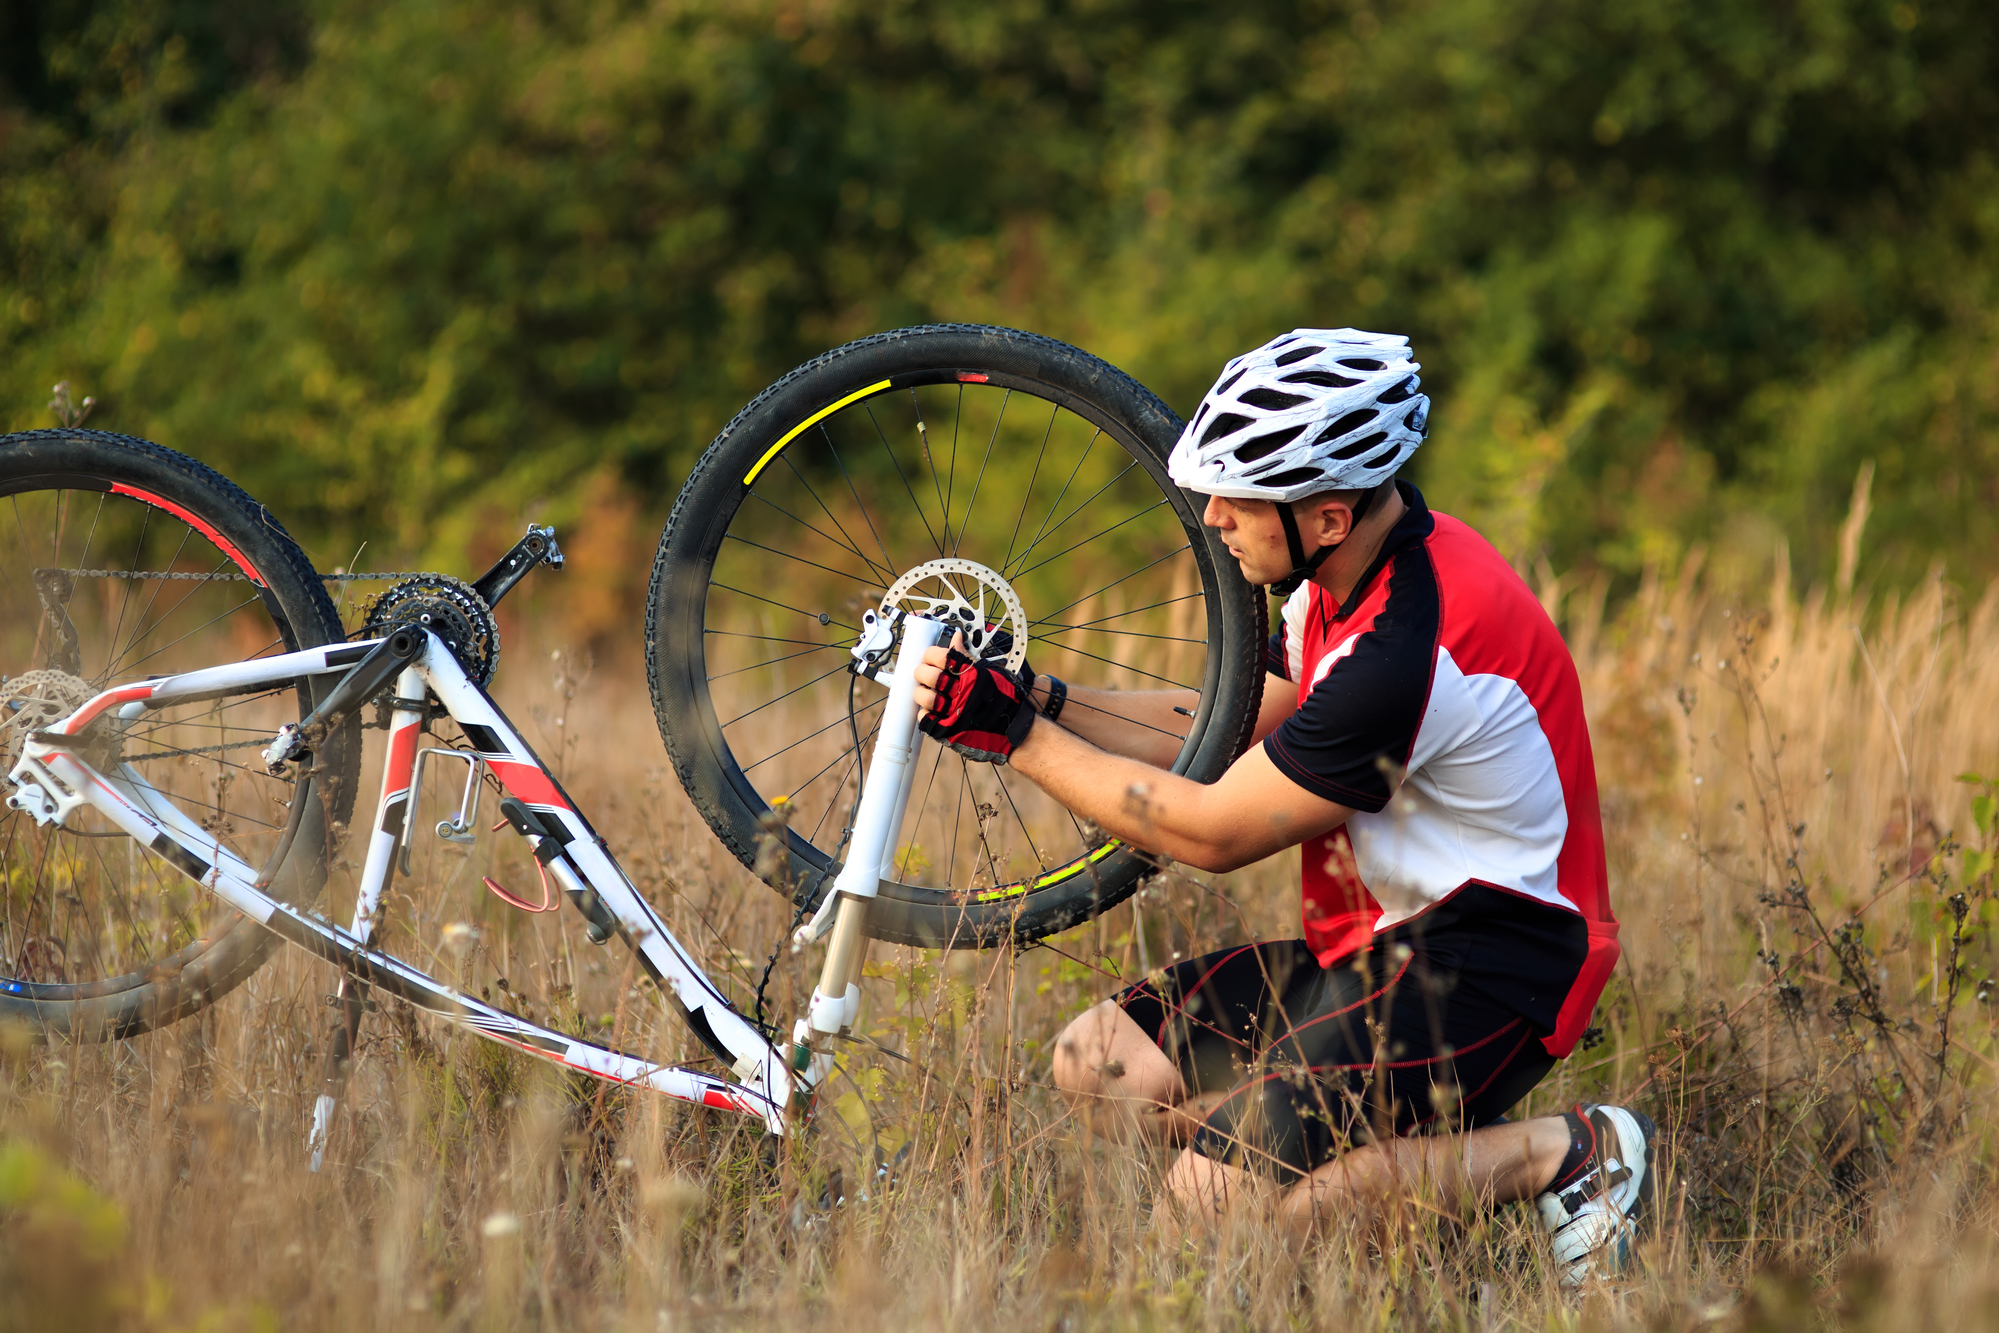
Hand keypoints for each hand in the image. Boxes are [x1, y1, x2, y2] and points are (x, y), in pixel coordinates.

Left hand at [913, 637, 1035, 763]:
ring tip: (931, 694)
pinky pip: (925, 717)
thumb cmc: (1004, 700)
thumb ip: (967, 656)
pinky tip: (934, 710)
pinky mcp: (947, 730)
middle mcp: (960, 691)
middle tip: (927, 675)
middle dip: (922, 673)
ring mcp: (953, 712)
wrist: (1013, 729)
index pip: (939, 656)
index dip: (931, 655)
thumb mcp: (989, 671)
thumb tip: (956, 638)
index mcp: (969, 674)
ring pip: (923, 697)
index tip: (933, 658)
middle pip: (926, 675)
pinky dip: (926, 713)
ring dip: (922, 694)